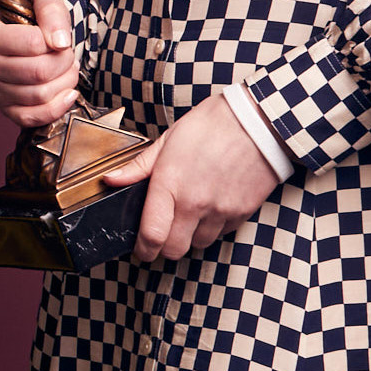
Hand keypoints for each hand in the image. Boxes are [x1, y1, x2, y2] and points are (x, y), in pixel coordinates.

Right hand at [0, 0, 80, 131]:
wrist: (28, 38)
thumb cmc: (34, 20)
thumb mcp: (44, 2)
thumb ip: (52, 14)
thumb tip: (59, 42)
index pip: (32, 44)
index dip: (55, 41)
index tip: (58, 37)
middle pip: (38, 72)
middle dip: (65, 63)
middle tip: (67, 54)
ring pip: (40, 95)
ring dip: (66, 82)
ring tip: (66, 68)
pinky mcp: (6, 109)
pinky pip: (33, 118)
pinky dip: (57, 108)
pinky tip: (68, 93)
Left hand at [104, 90, 281, 262]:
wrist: (259, 120)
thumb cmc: (212, 125)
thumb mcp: (168, 140)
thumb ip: (138, 167)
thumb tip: (110, 180)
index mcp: (170, 185)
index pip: (152, 236)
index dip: (143, 249)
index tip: (141, 249)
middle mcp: (195, 203)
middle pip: (174, 250)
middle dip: (164, 247)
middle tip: (163, 235)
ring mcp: (221, 210)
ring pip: (199, 244)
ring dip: (191, 236)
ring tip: (189, 215)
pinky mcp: (243, 211)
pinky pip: (223, 232)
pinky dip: (214, 227)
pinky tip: (211, 206)